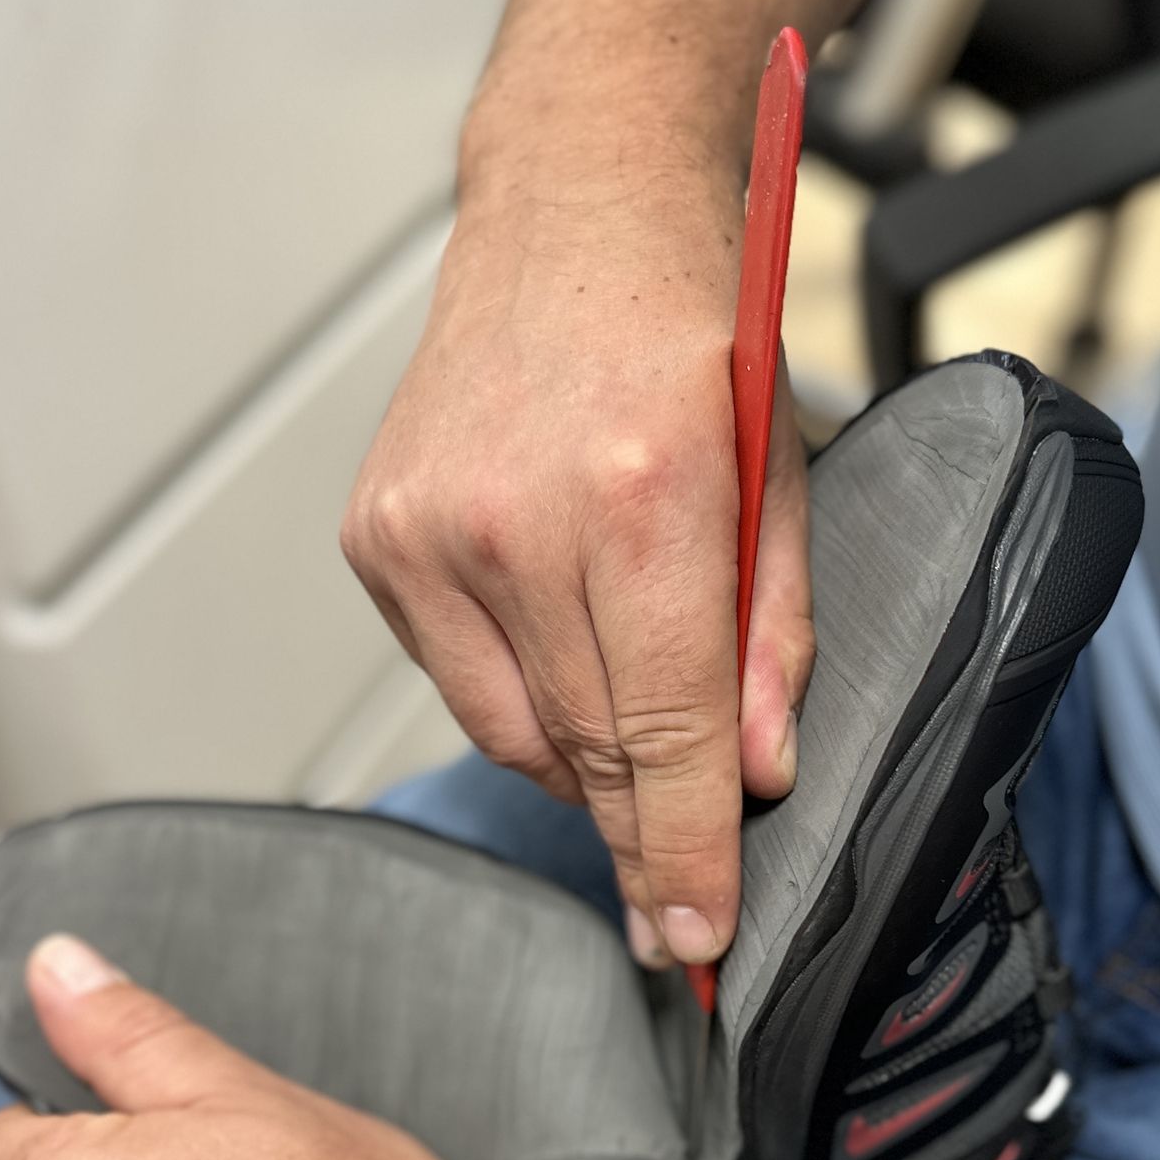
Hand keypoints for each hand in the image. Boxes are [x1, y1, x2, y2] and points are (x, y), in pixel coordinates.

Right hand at [340, 179, 813, 970]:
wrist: (574, 217)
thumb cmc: (692, 333)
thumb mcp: (783, 476)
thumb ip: (776, 633)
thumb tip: (760, 773)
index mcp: (641, 499)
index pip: (665, 733)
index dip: (684, 855)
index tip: (696, 943)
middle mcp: (515, 521)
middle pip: (587, 749)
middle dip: (641, 840)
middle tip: (674, 908)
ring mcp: (428, 531)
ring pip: (513, 732)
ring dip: (583, 764)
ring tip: (634, 748)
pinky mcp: (377, 537)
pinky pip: (457, 679)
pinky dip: (519, 697)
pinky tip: (561, 656)